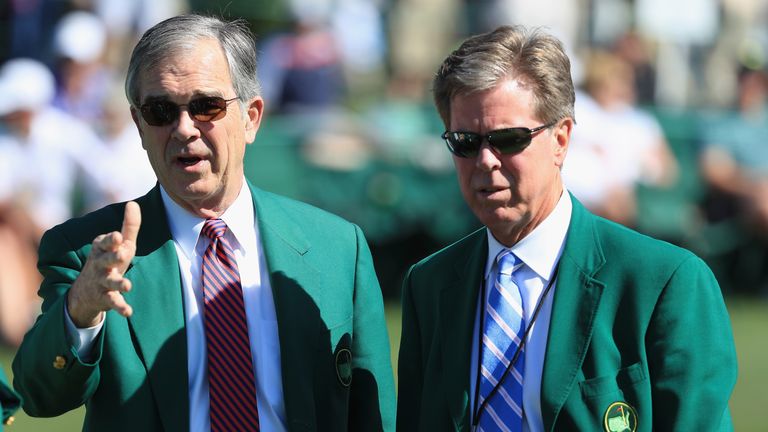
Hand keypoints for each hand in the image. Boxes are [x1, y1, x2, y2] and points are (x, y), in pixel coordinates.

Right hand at [67, 202, 140, 327]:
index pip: (106, 243)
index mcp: (102, 249)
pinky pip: (113, 302)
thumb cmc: (108, 261)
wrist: (85, 292)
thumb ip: (128, 226)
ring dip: (118, 283)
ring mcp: (101, 282)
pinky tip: (129, 311)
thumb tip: (133, 204)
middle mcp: (99, 265)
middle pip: (106, 260)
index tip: (118, 236)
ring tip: (128, 285)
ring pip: (110, 282)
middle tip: (123, 255)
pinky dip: (120, 307)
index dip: (112, 240)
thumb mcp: (119, 245)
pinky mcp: (105, 298)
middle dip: (113, 257)